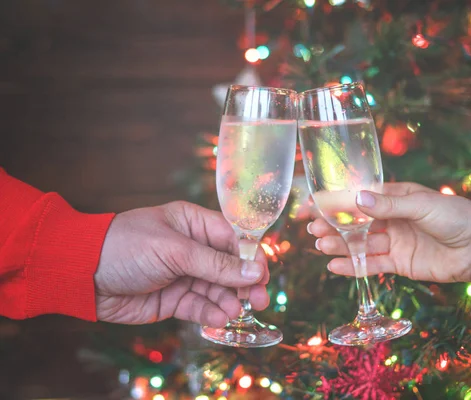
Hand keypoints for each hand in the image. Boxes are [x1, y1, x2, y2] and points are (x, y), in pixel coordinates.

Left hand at [94, 201, 269, 326]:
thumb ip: (216, 264)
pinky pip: (199, 306)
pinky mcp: (173, 298)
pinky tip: (219, 319)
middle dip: (244, 283)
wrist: (81, 276)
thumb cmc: (126, 247)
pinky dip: (211, 313)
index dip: (251, 256)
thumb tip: (256, 271)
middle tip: (259, 300)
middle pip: (229, 266)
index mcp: (193, 223)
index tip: (264, 274)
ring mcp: (183, 274)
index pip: (233, 237)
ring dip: (228, 300)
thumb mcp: (174, 250)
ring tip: (234, 311)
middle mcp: (192, 248)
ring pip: (217, 289)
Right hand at [308, 183, 470, 281]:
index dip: (338, 203)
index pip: (361, 199)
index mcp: (397, 198)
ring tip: (320, 246)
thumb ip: (388, 205)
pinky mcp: (399, 263)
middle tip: (313, 230)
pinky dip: (354, 266)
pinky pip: (372, 264)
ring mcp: (395, 242)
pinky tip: (335, 266)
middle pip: (356, 223)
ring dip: (340, 245)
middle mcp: (392, 219)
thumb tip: (357, 199)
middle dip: (334, 226)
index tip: (315, 205)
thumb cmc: (455, 217)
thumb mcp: (421, 206)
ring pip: (360, 244)